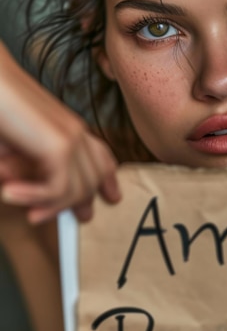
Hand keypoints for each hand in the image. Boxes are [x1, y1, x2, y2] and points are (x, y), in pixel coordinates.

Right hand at [0, 40, 120, 222]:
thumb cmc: (1, 111)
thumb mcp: (19, 144)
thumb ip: (31, 164)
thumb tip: (36, 194)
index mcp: (70, 127)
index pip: (102, 156)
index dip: (109, 179)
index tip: (112, 198)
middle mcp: (76, 131)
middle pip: (94, 178)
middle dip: (81, 202)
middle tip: (63, 219)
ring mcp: (71, 138)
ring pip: (78, 190)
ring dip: (51, 206)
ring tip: (27, 211)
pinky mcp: (60, 145)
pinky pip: (59, 189)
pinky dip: (35, 197)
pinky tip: (11, 194)